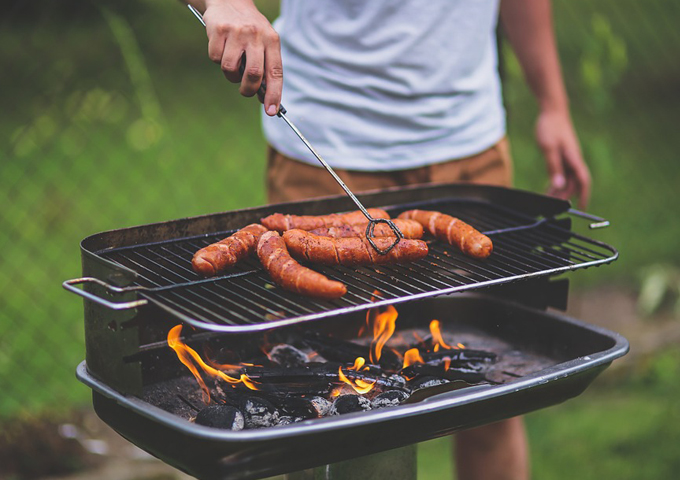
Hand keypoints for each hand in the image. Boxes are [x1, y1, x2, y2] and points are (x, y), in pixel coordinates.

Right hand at [203, 0, 282, 115]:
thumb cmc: (249, 30)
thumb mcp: (264, 42)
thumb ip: (266, 66)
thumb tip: (264, 98)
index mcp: (272, 40)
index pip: (275, 72)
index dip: (274, 94)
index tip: (271, 111)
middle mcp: (256, 35)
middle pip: (253, 75)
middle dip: (248, 89)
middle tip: (245, 91)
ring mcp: (237, 32)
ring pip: (231, 69)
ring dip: (230, 75)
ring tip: (233, 64)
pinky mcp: (219, 30)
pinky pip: (215, 58)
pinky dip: (217, 59)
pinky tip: (221, 47)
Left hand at [535, 109, 590, 208]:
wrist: (552, 111)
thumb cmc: (550, 127)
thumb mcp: (548, 148)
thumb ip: (553, 167)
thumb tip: (559, 185)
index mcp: (574, 159)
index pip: (583, 181)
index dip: (584, 195)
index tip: (581, 208)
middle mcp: (574, 160)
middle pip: (573, 184)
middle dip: (565, 196)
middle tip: (552, 207)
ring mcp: (569, 158)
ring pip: (567, 179)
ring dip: (559, 191)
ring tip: (548, 200)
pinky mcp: (564, 156)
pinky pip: (562, 173)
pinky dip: (557, 182)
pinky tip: (549, 188)